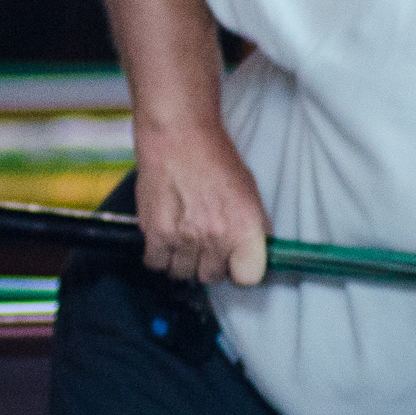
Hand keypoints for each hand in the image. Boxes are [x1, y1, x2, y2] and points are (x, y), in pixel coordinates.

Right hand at [134, 123, 267, 284]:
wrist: (178, 136)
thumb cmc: (214, 158)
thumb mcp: (249, 190)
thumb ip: (255, 226)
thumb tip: (259, 252)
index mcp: (244, 227)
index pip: (248, 279)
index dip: (240, 271)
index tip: (234, 262)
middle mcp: (216, 236)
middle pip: (211, 278)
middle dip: (208, 264)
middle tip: (204, 243)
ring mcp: (184, 238)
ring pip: (182, 274)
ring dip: (182, 261)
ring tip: (182, 238)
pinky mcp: (156, 233)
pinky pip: (157, 264)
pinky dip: (159, 256)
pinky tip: (165, 239)